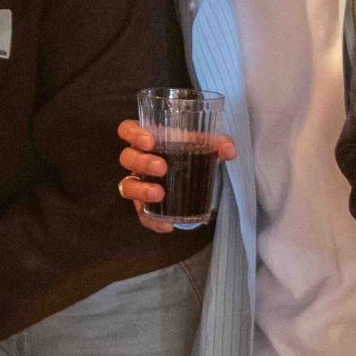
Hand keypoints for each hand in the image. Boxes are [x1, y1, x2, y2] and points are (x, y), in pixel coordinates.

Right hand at [116, 119, 238, 233]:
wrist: (192, 175)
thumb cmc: (188, 151)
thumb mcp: (203, 143)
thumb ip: (218, 142)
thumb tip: (229, 151)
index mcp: (146, 139)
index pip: (127, 130)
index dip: (133, 134)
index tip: (149, 141)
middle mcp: (137, 160)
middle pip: (126, 158)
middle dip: (142, 162)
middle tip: (162, 167)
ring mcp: (138, 183)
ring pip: (127, 186)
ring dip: (141, 190)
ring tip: (160, 194)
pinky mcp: (143, 205)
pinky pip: (141, 214)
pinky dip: (152, 221)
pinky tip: (167, 225)